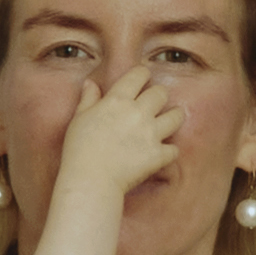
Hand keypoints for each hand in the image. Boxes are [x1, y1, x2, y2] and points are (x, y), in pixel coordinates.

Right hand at [53, 78, 184, 227]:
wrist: (90, 180)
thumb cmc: (79, 149)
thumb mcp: (79, 119)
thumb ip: (88, 99)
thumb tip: (90, 83)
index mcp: (118, 100)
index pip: (139, 74)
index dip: (142, 75)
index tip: (142, 79)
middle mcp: (138, 112)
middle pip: (162, 93)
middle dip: (160, 95)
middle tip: (155, 103)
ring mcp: (151, 134)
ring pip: (177, 116)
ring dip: (174, 117)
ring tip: (170, 120)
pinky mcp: (158, 155)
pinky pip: (174, 149)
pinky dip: (169, 151)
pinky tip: (163, 152)